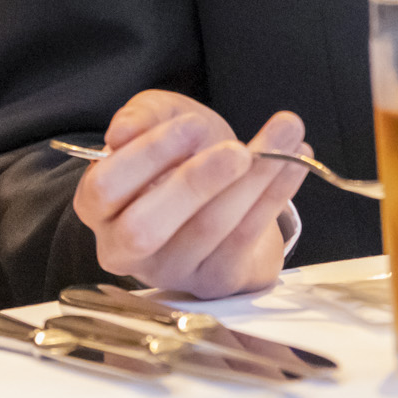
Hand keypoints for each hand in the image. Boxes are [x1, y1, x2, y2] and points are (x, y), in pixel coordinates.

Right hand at [71, 90, 308, 298]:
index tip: (191, 124)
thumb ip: (141, 116)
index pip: (104, 189)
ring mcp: (171, 270)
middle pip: (145, 228)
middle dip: (195, 185)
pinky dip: (276, 195)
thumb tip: (120, 132)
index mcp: (100, 207)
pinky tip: (296, 160)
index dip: (146, 156)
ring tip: (287, 138)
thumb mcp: (161, 120)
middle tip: (237, 151)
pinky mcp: (214, 280)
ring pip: (207, 230)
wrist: (226, 186)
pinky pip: (244, 239)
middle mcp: (125, 248)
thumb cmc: (183, 153)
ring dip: (253, 180)